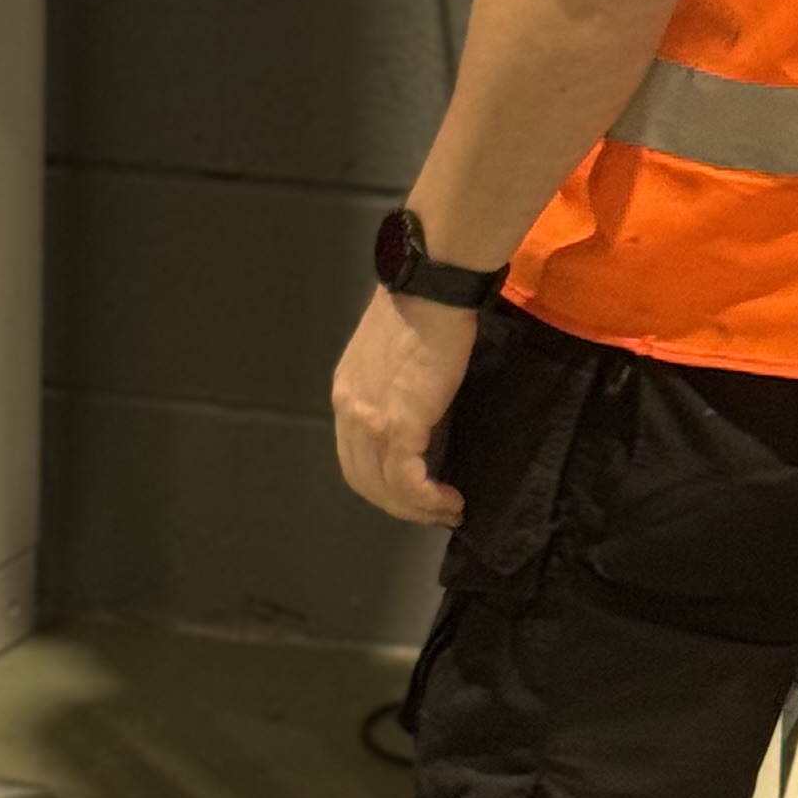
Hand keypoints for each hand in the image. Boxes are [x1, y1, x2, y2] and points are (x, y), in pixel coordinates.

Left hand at [331, 291, 476, 528]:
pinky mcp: (398, 423)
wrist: (432, 286)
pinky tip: (449, 500)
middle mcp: (350, 411)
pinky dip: (427, 499)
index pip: (355, 457)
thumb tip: (423, 421)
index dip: (384, 484)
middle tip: (434, 511)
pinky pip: (407, 480)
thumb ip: (397, 392)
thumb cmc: (425, 310)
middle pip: (364, 480)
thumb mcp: (396, 358)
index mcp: (348, 394)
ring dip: (417, 509)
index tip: (416, 493)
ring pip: (385, 487)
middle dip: (400, 505)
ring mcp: (370, 419)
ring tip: (448, 510)